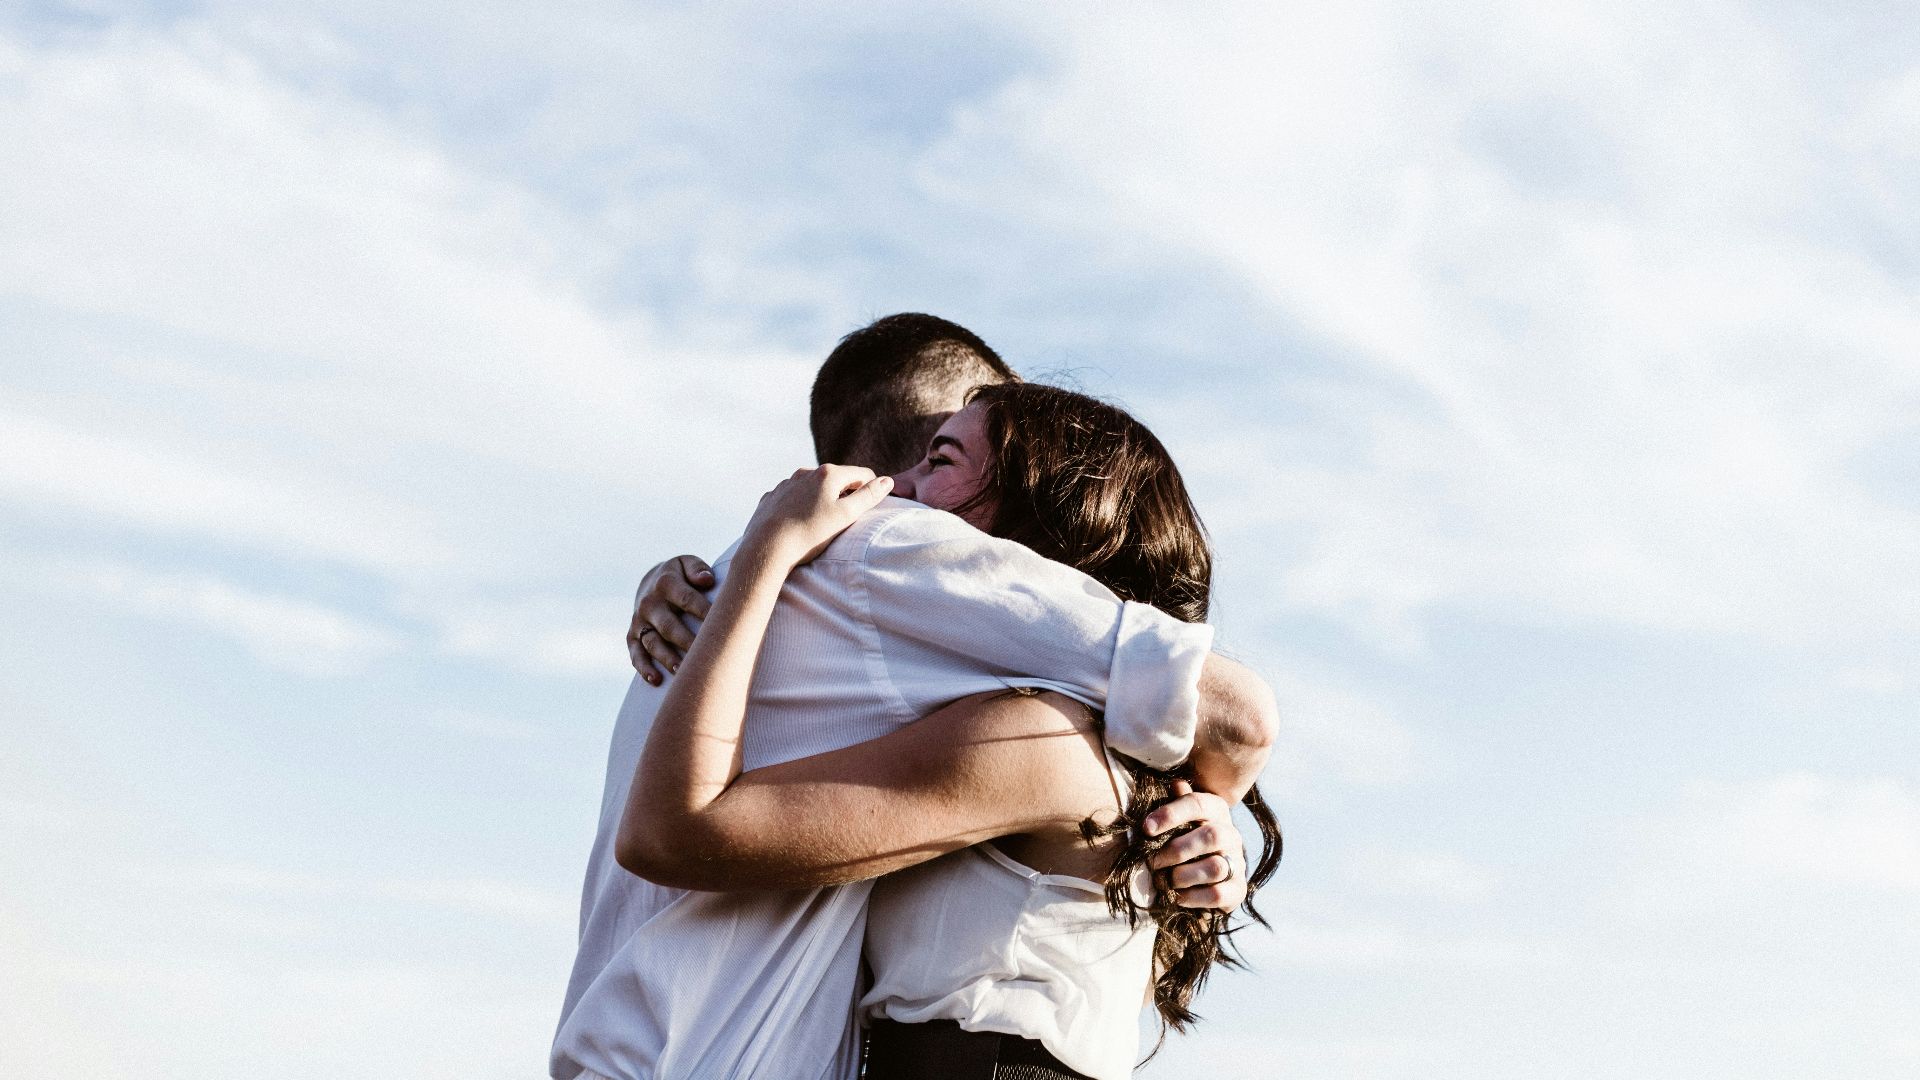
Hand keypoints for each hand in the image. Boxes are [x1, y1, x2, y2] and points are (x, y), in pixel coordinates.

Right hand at [628, 555, 714, 684]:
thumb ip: (697, 569)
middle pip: (669, 626)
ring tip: (682, 671)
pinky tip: (656, 680)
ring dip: (667, 658)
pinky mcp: (632, 636)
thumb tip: (707, 580)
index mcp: (666, 583)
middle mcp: (650, 603)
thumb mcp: (686, 563)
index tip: (723, 626)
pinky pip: (636, 654)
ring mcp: (639, 621)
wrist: (650, 581)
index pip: (688, 599)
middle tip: (706, 656)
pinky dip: (643, 668)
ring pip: (652, 643)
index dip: (705, 612)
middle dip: (687, 642)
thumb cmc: (680, 576)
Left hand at [739, 465, 893, 569]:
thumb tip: (887, 481)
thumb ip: (868, 496)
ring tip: (820, 524)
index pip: (862, 474)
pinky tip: (798, 523)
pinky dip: (800, 506)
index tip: (869, 509)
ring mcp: (786, 484)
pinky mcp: (772, 497)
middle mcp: (805, 472)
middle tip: (845, 520)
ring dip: (821, 499)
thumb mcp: (846, 516)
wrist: (766, 548)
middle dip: (845, 494)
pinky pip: (792, 497)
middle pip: (837, 479)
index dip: (870, 490)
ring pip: (813, 487)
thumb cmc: (810, 534)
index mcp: (828, 474)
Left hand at [1143, 780, 1247, 910]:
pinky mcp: (1238, 889)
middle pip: (1211, 836)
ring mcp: (1237, 862)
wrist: (1203, 878)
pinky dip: (1192, 897)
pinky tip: (1177, 896)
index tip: (1146, 828)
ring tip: (1164, 881)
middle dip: (1176, 850)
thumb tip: (1176, 783)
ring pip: (1215, 867)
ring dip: (1183, 876)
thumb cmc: (1182, 839)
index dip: (1170, 814)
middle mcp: (1231, 834)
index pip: (1197, 803)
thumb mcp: (1177, 819)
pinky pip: (1218, 894)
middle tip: (1152, 862)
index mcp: (1216, 810)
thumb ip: (1176, 803)